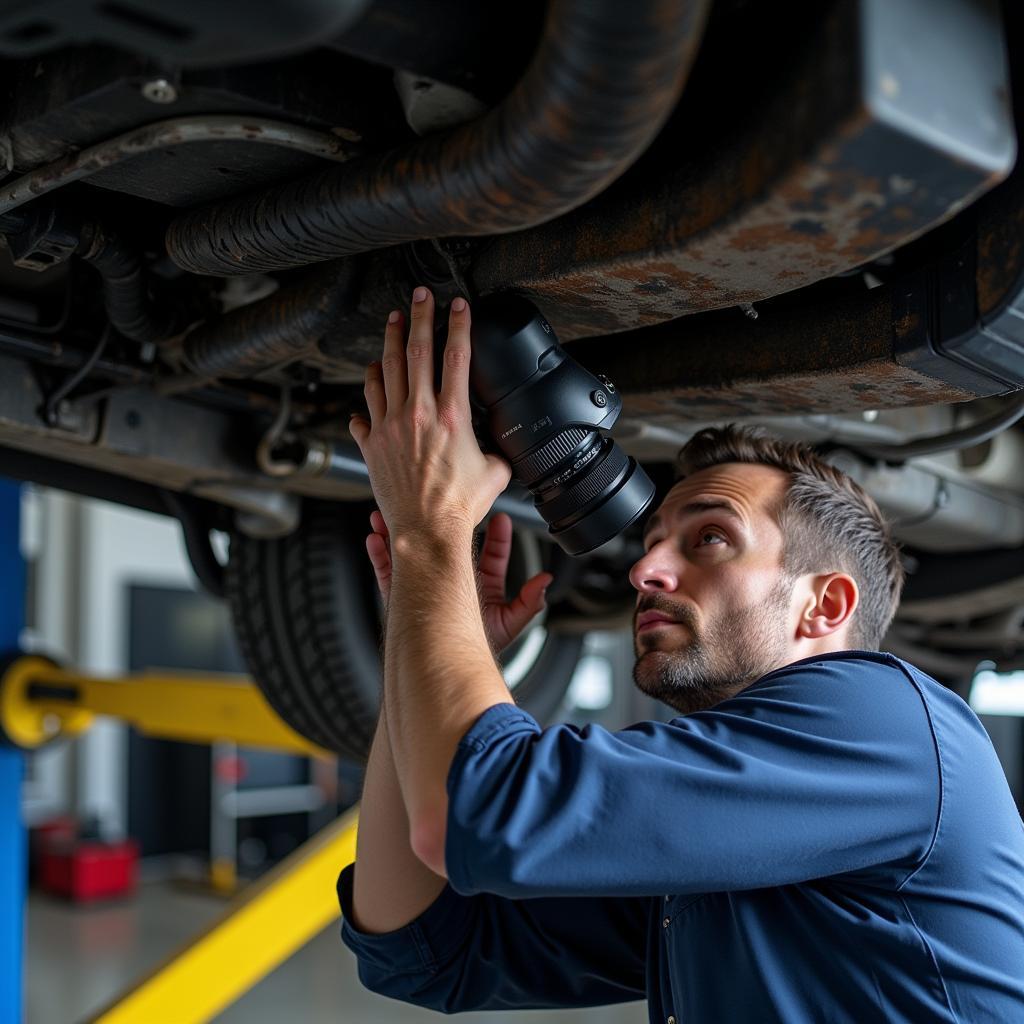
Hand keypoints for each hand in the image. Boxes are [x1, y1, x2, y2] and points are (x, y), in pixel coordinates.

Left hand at [348, 286, 510, 549]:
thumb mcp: (494, 471)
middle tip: (419, 296)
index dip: (458, 325)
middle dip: (419, 317)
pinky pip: (365, 406)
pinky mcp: (372, 442)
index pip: (456, 356)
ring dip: (390, 342)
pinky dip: (369, 389)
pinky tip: (372, 380)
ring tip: (392, 323)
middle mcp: (418, 413)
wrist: (426, 530)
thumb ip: (496, 449)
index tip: (458, 304)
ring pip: (386, 371)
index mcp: (452, 416)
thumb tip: (500, 444)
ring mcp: (390, 425)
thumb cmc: (460, 506)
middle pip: (417, 351)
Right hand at [366, 509, 552, 651]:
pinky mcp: (404, 597)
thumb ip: (528, 603)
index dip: (497, 534)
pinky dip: (380, 554)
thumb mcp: (508, 625)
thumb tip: (545, 581)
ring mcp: (428, 586)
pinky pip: (388, 572)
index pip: (492, 554)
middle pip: (449, 542)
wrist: (444, 668)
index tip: (500, 517)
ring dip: (405, 530)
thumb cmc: (473, 649)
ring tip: (399, 511)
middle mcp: (454, 582)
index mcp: (482, 586)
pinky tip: (375, 538)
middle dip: (445, 520)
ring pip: (414, 550)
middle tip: (444, 500)